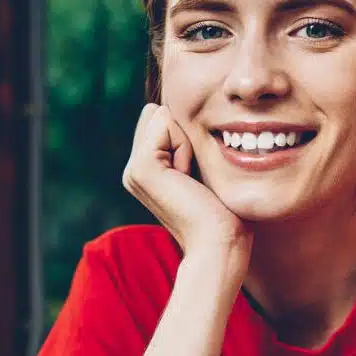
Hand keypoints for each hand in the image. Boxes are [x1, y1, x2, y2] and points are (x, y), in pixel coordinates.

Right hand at [122, 104, 250, 258]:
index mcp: (145, 170)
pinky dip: (185, 146)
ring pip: (161, 116)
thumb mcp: (202, 170)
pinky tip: (187, 177)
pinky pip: (165, 125)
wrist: (218, 243)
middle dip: (184, 134)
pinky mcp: (141, 168)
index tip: (196, 174)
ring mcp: (132, 170)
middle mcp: (132, 170)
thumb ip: (186, 145)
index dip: (187, 136)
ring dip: (186, 141)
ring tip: (191, 178)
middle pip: (157, 114)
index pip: (160, 118)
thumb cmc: (223, 211)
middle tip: (193, 175)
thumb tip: (174, 112)